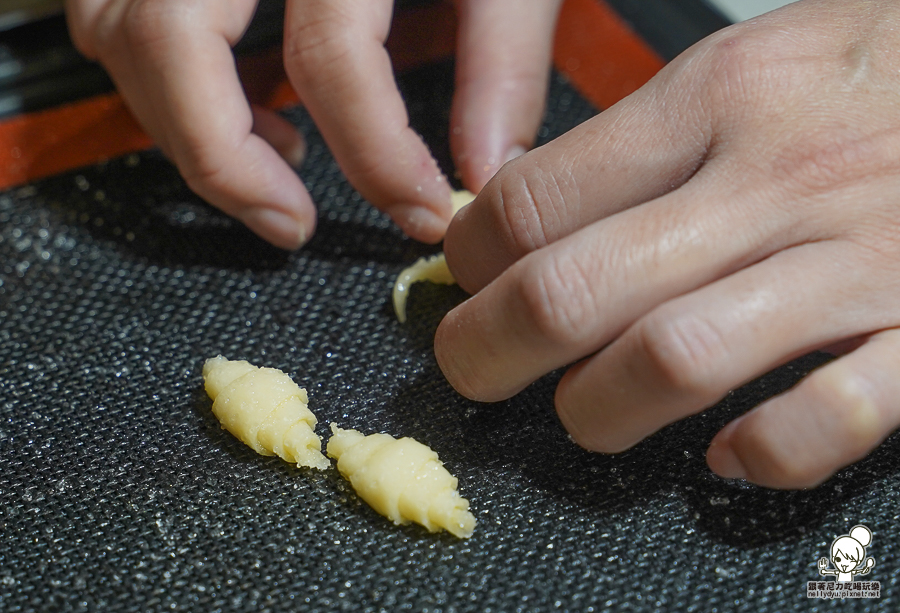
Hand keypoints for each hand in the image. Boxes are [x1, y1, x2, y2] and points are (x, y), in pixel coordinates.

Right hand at [64, 0, 560, 247]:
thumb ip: (501, 61)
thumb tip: (483, 170)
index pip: (329, 51)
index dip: (374, 154)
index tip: (418, 210)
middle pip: (173, 39)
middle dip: (224, 160)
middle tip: (294, 224)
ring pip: (120, 29)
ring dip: (184, 124)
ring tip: (277, 163)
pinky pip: (113, 10)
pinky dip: (160, 80)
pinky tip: (243, 107)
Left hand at [435, 0, 899, 488]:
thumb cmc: (875, 71)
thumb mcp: (747, 62)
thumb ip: (641, 139)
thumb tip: (526, 210)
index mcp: (715, 100)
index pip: (534, 199)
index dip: (469, 255)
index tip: (464, 278)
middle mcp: (774, 180)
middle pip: (572, 292)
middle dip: (487, 350)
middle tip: (469, 367)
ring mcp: (855, 262)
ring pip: (672, 363)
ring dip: (597, 409)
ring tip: (581, 411)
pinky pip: (825, 421)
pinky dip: (762, 453)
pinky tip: (726, 454)